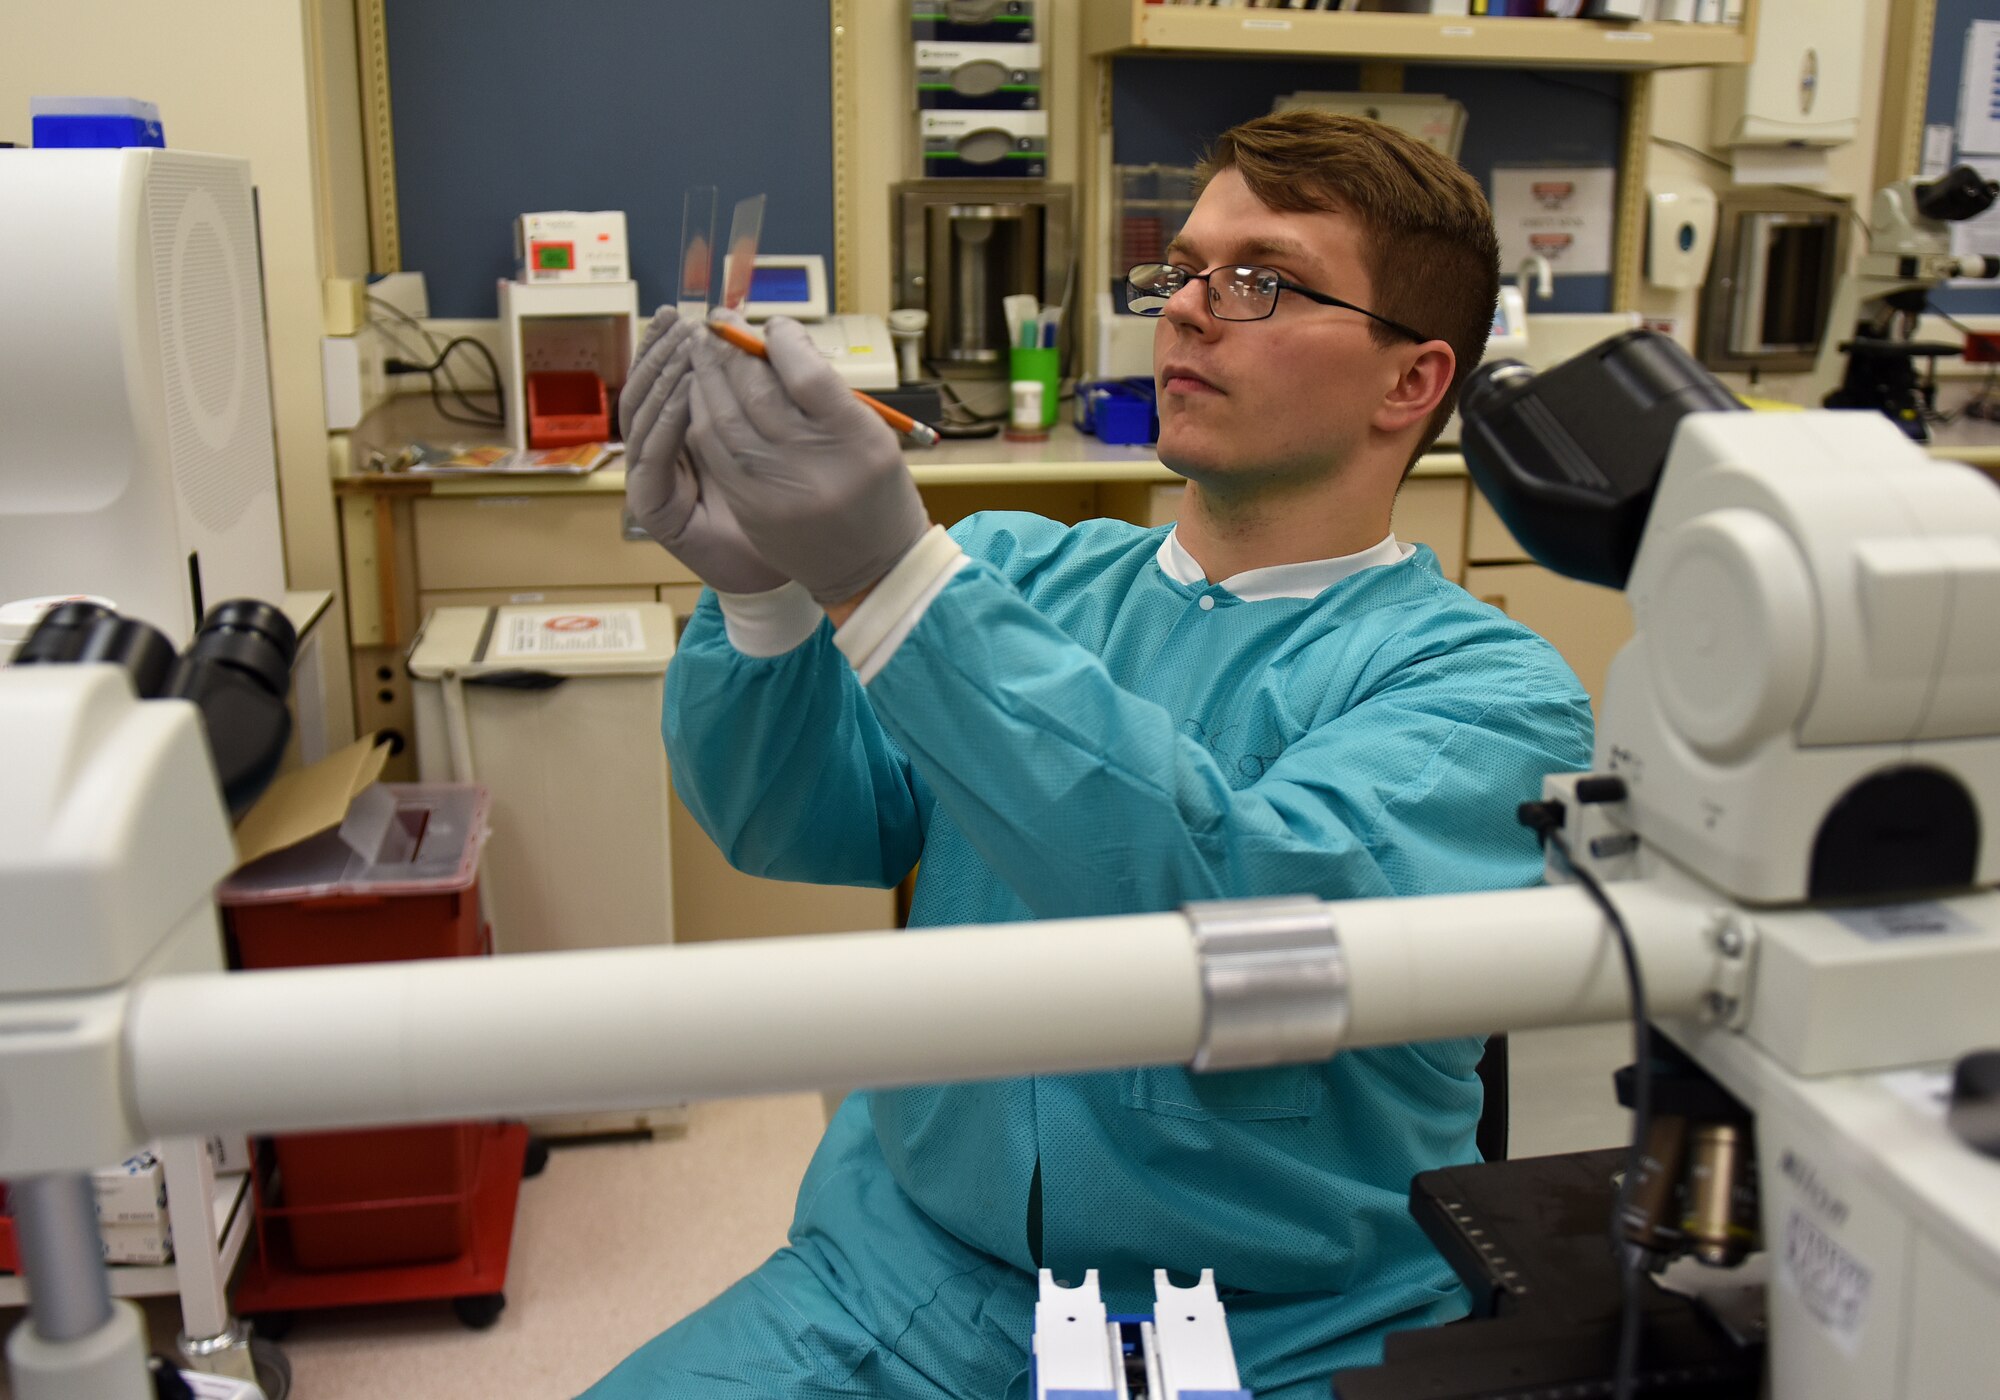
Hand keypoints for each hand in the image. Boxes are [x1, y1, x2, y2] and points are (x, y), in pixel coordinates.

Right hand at [619, 308, 786, 594]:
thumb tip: (754, 338)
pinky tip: (685, 395)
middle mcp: (658, 451)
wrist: (774, 570)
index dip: (664, 345)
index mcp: (678, 432)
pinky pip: (649, 457)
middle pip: (640, 389)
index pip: (660, 378)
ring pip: (638, 416)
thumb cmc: (779, 504)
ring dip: (661, 378)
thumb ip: (753, 397)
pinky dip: (664, 424)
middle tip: (678, 322)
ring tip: (684, 348)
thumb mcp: (769, 438)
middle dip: (657, 352)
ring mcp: (650, 479)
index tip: (681, 314)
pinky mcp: (651, 507)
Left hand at [687, 312, 930, 606]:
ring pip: (724, 417)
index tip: (773, 325)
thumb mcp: (873, 436)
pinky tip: (700, 393)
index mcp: (854, 439)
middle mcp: (813, 464)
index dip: (781, 339)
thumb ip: (829, 393)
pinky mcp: (749, 507)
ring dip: (706, 376)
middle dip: (732, 349)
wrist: (873, 572)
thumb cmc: (877, 493)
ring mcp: (775, 489)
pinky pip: (713, 450)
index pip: (805, 372)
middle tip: (720, 322)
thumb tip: (778, 345)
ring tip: (702, 349)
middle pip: (757, 391)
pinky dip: (701, 414)